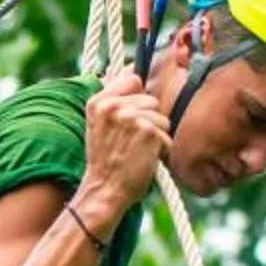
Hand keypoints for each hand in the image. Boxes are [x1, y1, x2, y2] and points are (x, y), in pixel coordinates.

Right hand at [77, 69, 170, 223]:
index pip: (133, 79)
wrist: (105, 190)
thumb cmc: (106, 162)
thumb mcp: (100, 126)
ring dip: (157, 136)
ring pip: (162, 118)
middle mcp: (114, 105)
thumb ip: (115, 101)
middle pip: (151, 100)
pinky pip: (167, 135)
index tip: (135, 114)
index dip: (139, 96)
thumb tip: (135, 75)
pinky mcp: (148, 130)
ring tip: (138, 151)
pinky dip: (162, 149)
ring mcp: (131, 117)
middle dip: (149, 120)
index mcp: (99, 102)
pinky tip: (146, 159)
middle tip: (132, 142)